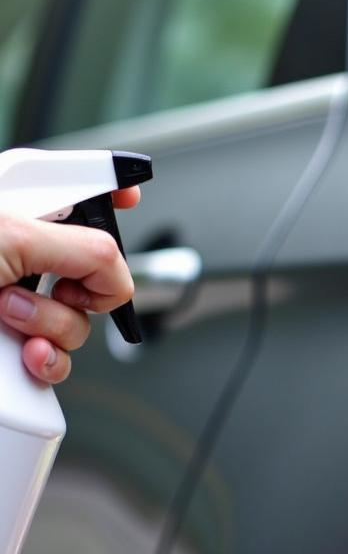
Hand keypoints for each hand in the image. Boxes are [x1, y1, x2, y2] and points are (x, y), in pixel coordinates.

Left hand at [0, 186, 139, 383]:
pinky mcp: (16, 346)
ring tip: (6, 312)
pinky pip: (59, 361)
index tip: (130, 196)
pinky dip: (47, 362)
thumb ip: (85, 248)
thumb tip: (117, 279)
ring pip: (79, 324)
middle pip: (96, 272)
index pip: (78, 190)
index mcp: (21, 214)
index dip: (111, 192)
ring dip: (52, 327)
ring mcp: (19, 303)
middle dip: (82, 289)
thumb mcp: (13, 235)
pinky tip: (22, 353)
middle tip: (51, 282)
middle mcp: (23, 256)